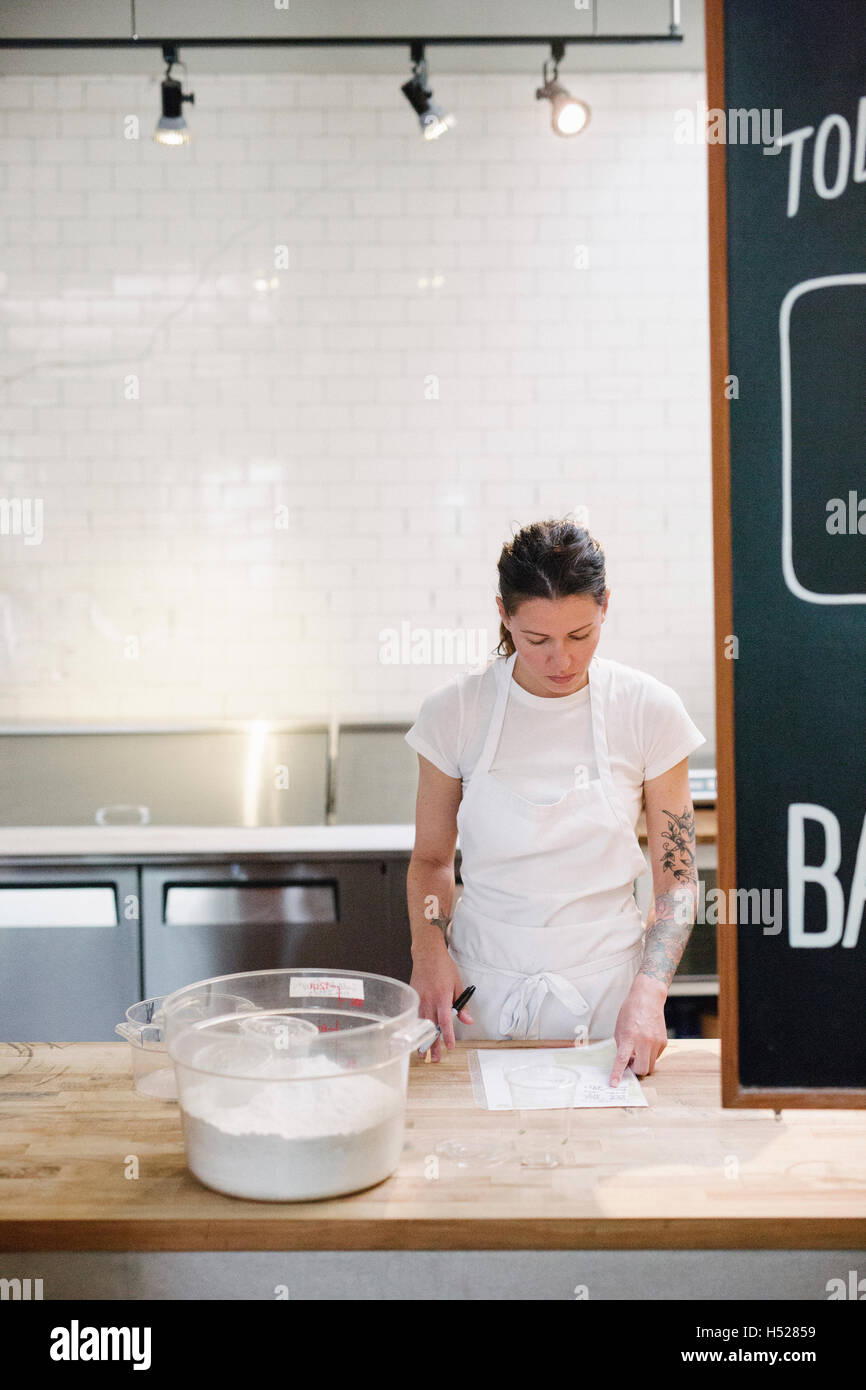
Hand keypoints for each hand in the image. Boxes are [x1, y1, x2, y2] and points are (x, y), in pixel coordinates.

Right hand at [410, 947, 473, 1062]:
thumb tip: (468, 1020)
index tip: (450, 1047)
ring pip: (420, 1024)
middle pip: (431, 1027)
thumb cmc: (444, 968)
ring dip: (421, 1039)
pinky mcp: (412, 997)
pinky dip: (415, 1028)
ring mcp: (419, 999)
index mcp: (442, 997)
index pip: (445, 1021)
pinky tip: (414, 1037)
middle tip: (434, 1058)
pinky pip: (414, 1016)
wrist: (427, 954)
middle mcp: (429, 1000)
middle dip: (433, 1044)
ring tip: (422, 1053)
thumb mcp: (458, 985)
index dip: (447, 1035)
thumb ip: (462, 1005)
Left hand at [609, 973, 667, 1085]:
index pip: (622, 1060)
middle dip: (636, 1070)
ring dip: (643, 1063)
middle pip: (642, 1070)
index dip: (617, 1073)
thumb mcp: (620, 1029)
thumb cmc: (631, 1012)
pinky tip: (646, 1043)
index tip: (614, 1084)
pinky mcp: (664, 1042)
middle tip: (630, 1063)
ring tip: (638, 1051)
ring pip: (651, 1065)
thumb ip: (622, 1047)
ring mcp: (656, 1043)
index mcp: (630, 1037)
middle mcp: (644, 1041)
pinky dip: (649, 1055)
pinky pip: (656, 1057)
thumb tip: (625, 1063)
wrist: (648, 999)